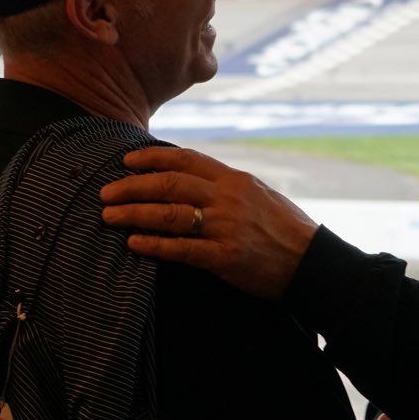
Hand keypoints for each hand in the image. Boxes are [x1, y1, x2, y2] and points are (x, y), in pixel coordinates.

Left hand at [100, 147, 319, 299]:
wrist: (312, 261)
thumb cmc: (285, 228)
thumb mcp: (257, 194)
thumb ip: (225, 185)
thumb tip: (190, 178)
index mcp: (234, 179)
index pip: (185, 159)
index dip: (152, 158)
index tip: (126, 161)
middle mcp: (227, 198)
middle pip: (169, 184)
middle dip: (132, 186)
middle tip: (106, 192)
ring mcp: (225, 227)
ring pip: (169, 214)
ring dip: (134, 214)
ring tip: (108, 217)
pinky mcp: (224, 257)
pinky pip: (182, 249)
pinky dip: (154, 245)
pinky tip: (134, 244)